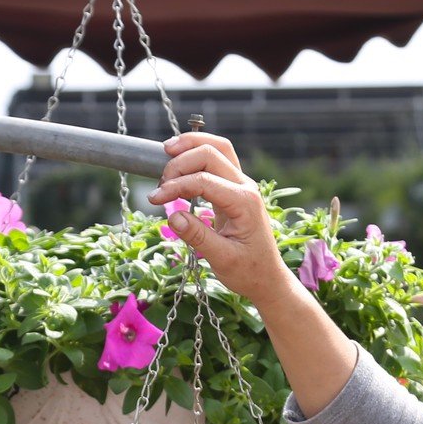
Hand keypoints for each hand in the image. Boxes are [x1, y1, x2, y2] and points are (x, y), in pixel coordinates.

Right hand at [147, 133, 301, 308]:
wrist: (267, 277)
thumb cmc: (248, 270)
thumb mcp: (222, 259)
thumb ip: (198, 236)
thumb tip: (172, 216)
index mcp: (244, 202)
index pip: (204, 180)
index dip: (175, 186)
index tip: (155, 200)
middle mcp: (245, 187)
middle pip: (211, 153)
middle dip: (181, 161)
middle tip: (160, 184)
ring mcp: (242, 184)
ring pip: (218, 148)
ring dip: (192, 146)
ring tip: (167, 150)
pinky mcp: (234, 188)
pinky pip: (218, 160)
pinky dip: (197, 155)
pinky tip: (180, 161)